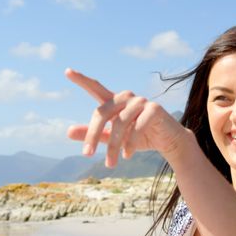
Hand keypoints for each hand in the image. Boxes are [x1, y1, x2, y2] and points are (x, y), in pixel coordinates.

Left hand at [65, 68, 187, 167]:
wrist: (169, 142)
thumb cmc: (140, 138)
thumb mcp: (113, 138)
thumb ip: (93, 134)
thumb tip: (67, 131)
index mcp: (115, 102)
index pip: (96, 88)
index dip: (82, 80)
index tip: (67, 71)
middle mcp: (126, 98)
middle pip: (102, 112)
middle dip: (93, 134)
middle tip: (87, 154)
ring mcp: (141, 101)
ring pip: (119, 123)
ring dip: (114, 146)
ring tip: (111, 163)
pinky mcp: (154, 108)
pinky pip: (137, 127)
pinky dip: (130, 143)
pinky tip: (128, 155)